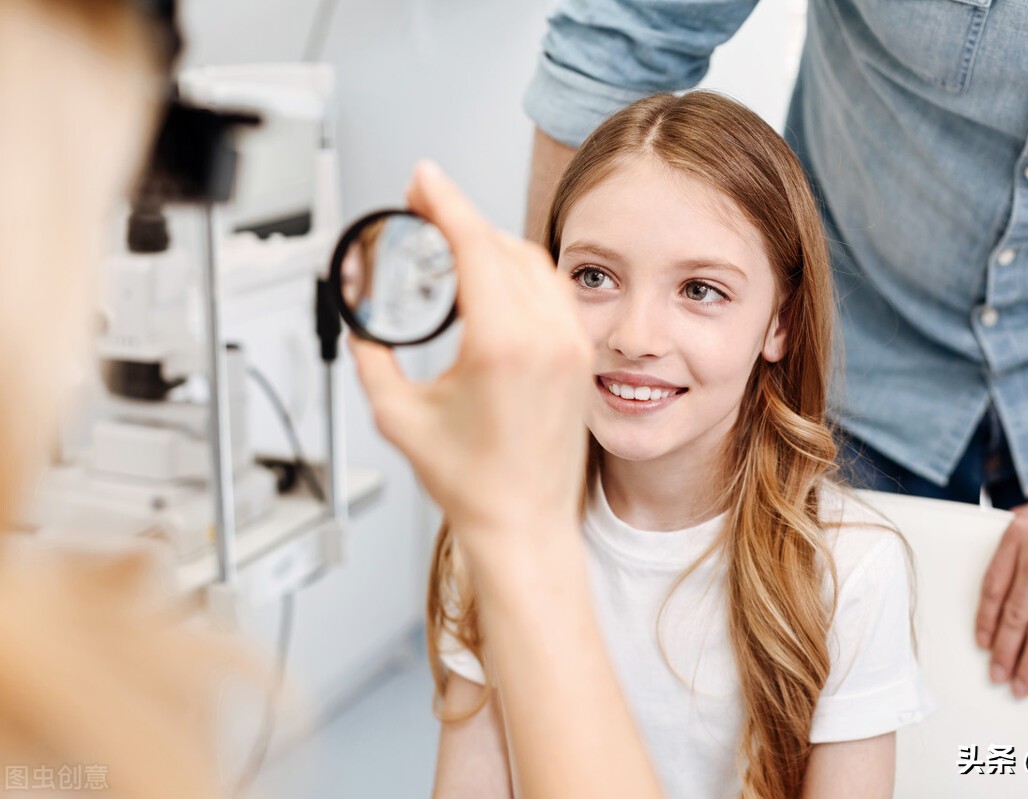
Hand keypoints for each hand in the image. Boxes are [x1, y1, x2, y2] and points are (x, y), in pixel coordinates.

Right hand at [349, 161, 592, 549]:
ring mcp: (570, 344)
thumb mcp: (399, 417)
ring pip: (532, 261)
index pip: (474, 244)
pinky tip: (495, 276)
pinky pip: (552, 288)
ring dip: (492, 240)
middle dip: (462, 216)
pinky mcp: (579, 356)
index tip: (423, 179)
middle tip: (426, 207)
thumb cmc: (474, 484)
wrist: (525, 522)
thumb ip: (372, 359)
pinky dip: (520, 269)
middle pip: (503, 243)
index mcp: (503, 345)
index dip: (444, 201)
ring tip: (454, 240)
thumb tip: (362, 330)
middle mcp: (546, 337)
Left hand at [974, 460, 1027, 697]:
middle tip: (997, 673)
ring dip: (1027, 666)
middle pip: (1012, 617)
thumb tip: (1007, 559)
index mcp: (1020, 534)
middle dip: (1002, 652)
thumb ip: (1025, 534)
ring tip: (1021, 684)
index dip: (984, 620)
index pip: (992, 588)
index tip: (981, 641)